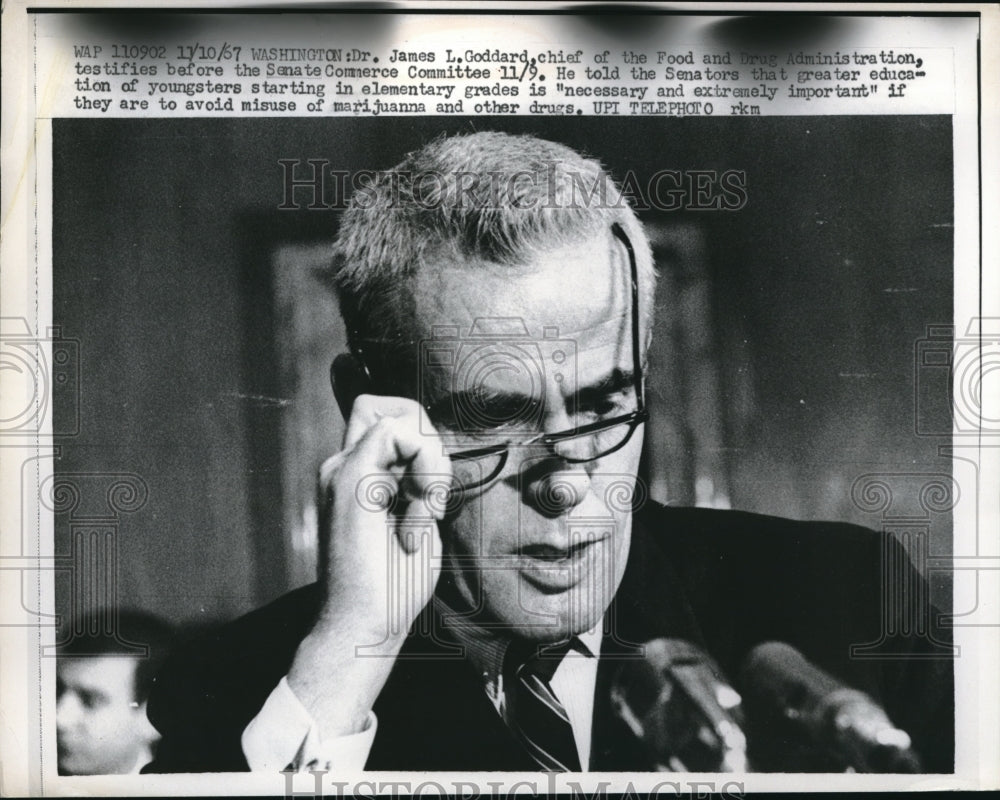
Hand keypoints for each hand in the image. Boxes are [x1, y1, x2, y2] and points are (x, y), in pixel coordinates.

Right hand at [288, 394, 450, 737]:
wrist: (363, 626)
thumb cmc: (393, 588)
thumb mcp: (415, 523)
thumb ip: (416, 487)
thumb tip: (434, 456)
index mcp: (355, 478)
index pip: (386, 421)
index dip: (419, 438)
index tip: (430, 498)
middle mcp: (342, 466)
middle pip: (395, 408)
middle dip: (430, 442)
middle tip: (431, 499)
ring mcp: (342, 469)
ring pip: (401, 416)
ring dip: (431, 461)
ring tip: (423, 512)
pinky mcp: (351, 476)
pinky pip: (398, 432)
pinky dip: (425, 467)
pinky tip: (420, 510)